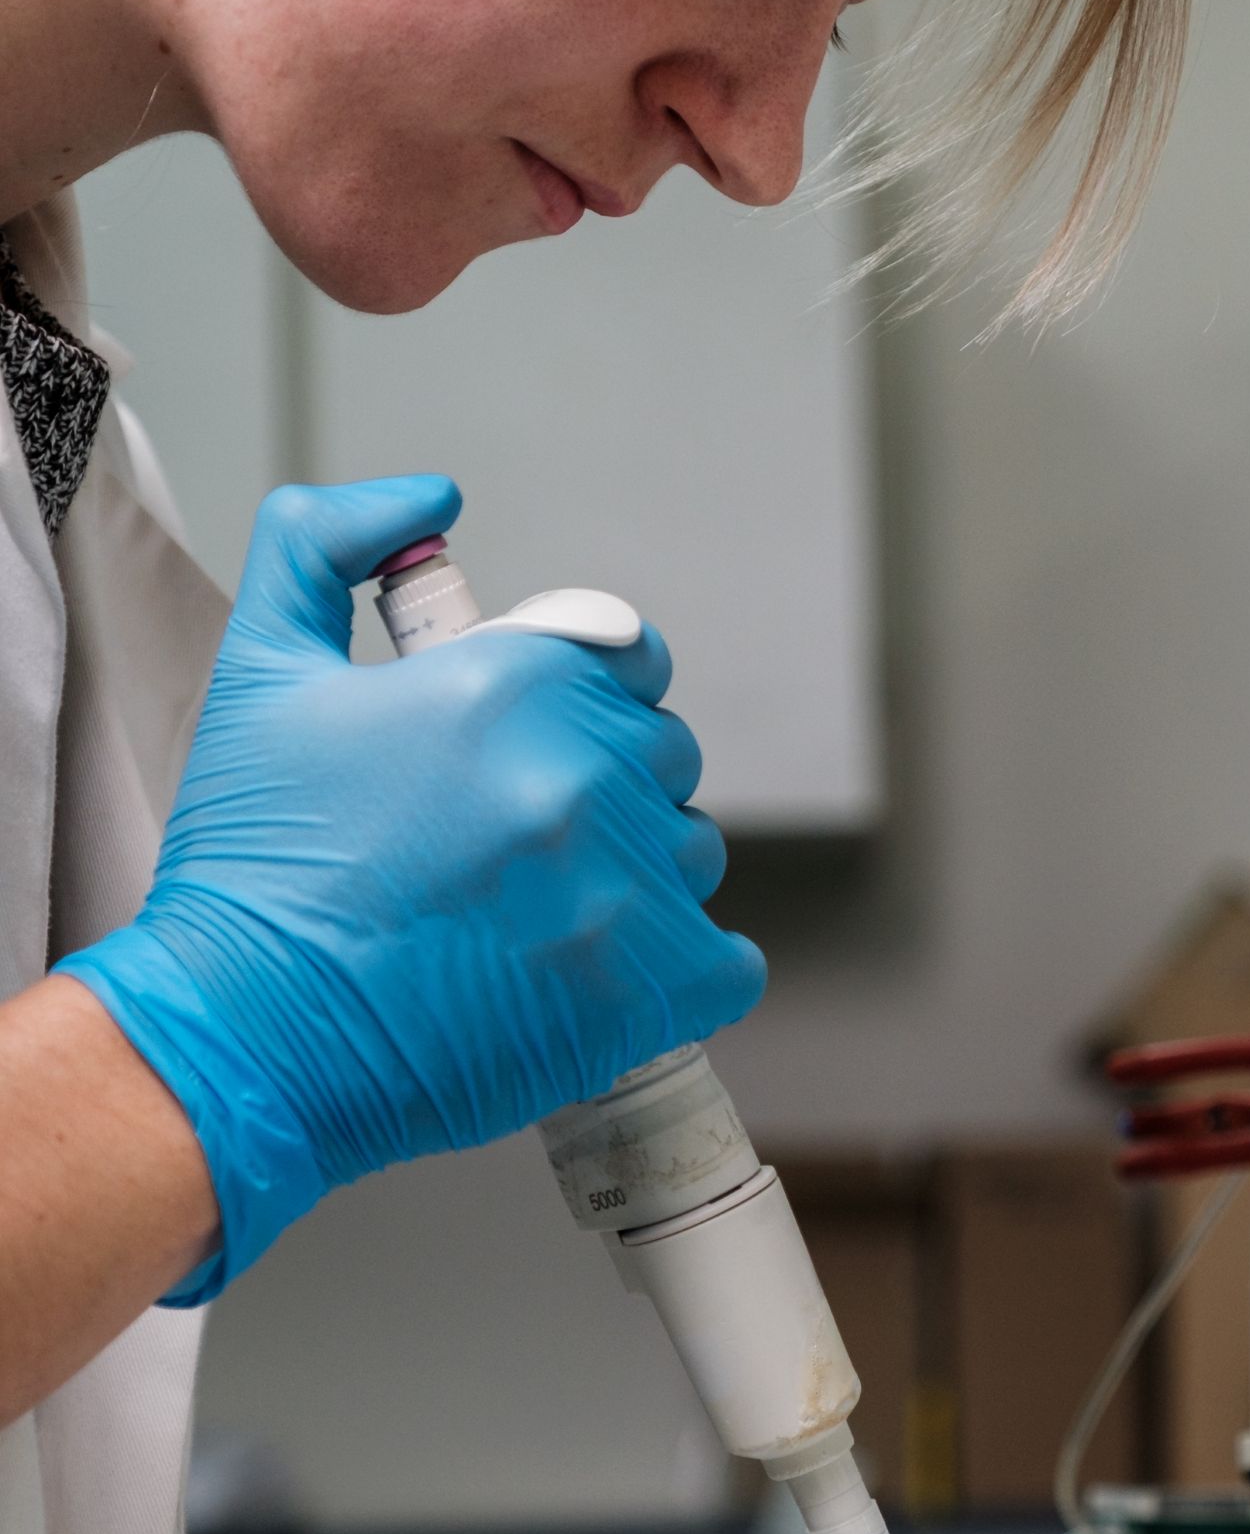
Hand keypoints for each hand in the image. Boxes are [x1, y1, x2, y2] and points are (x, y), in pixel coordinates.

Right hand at [57, 474, 762, 1299]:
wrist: (241, 1035)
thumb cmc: (252, 867)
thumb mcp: (262, 668)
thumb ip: (329, 544)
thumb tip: (433, 498)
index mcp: (509, 686)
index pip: (630, 656)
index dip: (588, 695)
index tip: (537, 743)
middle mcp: (581, 777)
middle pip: (659, 757)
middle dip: (600, 785)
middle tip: (507, 842)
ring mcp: (624, 890)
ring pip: (688, 855)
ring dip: (635, 877)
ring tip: (531, 915)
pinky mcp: (648, 993)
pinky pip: (725, 962)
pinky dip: (682, 969)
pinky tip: (600, 974)